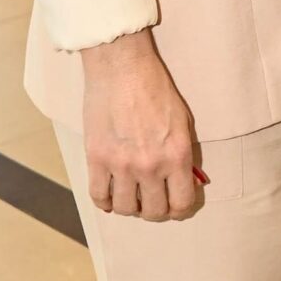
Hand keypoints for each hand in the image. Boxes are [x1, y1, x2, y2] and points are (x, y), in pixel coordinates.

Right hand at [81, 29, 203, 220]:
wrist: (121, 68)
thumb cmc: (155, 89)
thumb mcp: (183, 121)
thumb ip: (183, 154)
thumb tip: (183, 181)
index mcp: (176, 156)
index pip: (181, 204)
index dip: (178, 211)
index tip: (173, 207)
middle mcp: (151, 165)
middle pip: (153, 212)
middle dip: (154, 210)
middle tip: (150, 200)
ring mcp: (121, 164)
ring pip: (125, 208)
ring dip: (129, 206)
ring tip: (129, 195)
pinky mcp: (96, 158)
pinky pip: (99, 196)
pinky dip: (105, 202)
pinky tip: (109, 195)